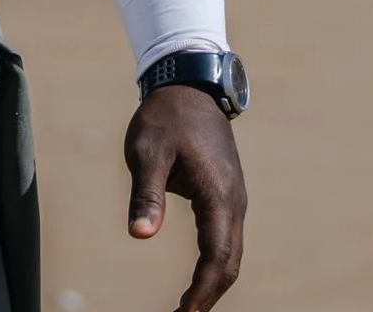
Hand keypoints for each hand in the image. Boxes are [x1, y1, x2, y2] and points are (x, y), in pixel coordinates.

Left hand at [124, 84, 246, 311]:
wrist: (189, 84)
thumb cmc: (165, 116)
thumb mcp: (147, 150)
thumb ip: (146, 193)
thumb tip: (139, 236)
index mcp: (218, 195)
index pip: (216, 257)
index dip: (202, 290)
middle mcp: (233, 202)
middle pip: (229, 263)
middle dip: (208, 295)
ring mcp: (233, 198)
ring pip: (230, 253)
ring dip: (212, 282)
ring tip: (187, 308)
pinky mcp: (226, 193)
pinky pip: (225, 238)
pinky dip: (214, 264)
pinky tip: (197, 277)